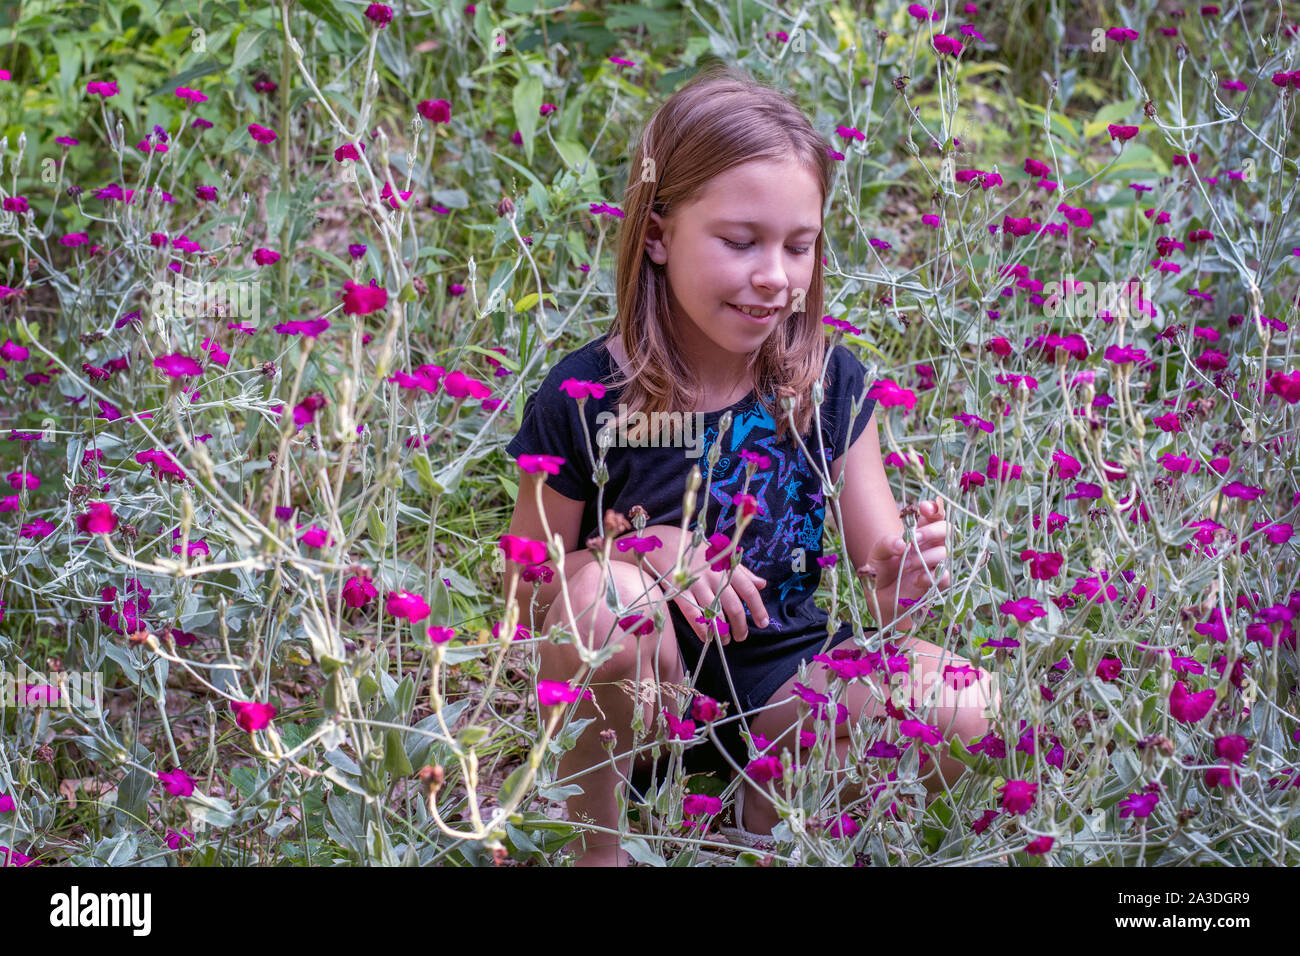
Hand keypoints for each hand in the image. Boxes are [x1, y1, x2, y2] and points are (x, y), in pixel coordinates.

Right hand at [634, 524, 768, 644]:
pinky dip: (701, 629)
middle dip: (740, 626)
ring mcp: (696, 583)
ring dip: (723, 631)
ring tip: (726, 640)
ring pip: (715, 613)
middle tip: (742, 636)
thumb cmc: (696, 550)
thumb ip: (743, 572)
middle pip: (734, 606)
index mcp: (727, 566)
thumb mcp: (722, 555)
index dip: (757, 608)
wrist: (664, 542)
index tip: (762, 623)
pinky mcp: (679, 591)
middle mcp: (714, 575)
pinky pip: (693, 615)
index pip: (748, 590)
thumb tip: (762, 584)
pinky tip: (707, 638)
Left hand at [856, 499, 950, 607]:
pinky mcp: (937, 582)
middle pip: (947, 528)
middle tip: (913, 539)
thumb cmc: (881, 570)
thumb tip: (901, 543)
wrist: (880, 596)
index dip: (934, 508)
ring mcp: (936, 563)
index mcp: (919, 532)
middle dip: (931, 531)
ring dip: (923, 557)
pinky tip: (915, 580)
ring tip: (904, 565)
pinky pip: (945, 575)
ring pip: (945, 551)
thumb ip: (886, 544)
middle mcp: (931, 545)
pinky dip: (929, 576)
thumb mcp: (877, 554)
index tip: (923, 508)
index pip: (935, 514)